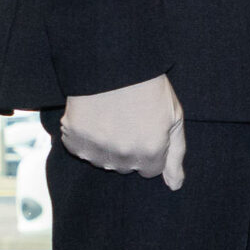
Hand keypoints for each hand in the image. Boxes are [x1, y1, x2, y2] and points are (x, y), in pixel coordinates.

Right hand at [61, 74, 185, 190]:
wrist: (113, 62)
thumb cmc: (149, 88)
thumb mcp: (174, 118)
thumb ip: (176, 155)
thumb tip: (175, 186)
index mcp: (150, 152)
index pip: (150, 170)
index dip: (150, 149)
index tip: (146, 130)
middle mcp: (122, 156)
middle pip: (126, 167)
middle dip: (129, 150)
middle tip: (128, 121)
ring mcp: (96, 148)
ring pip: (102, 161)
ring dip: (106, 146)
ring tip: (111, 118)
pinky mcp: (73, 137)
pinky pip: (79, 149)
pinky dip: (84, 138)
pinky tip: (94, 118)